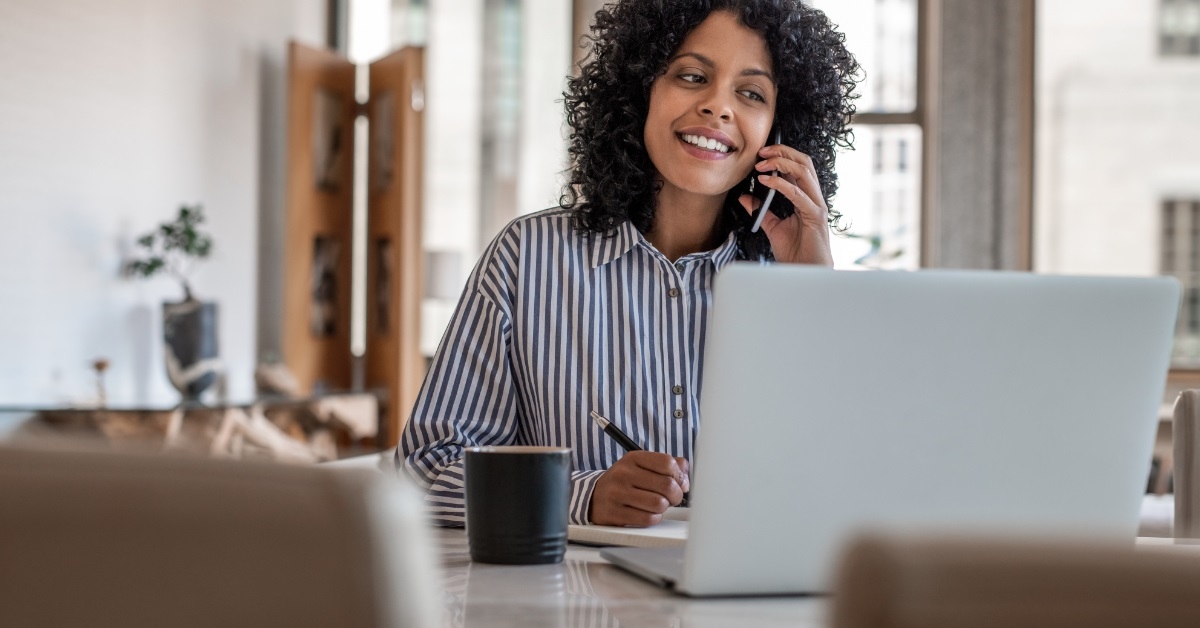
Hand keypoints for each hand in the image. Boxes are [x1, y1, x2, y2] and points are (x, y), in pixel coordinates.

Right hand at [589, 451, 689, 526]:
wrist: (595, 497)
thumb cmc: (625, 482)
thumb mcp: (642, 466)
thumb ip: (668, 466)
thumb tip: (685, 479)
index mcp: (633, 458)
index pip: (668, 463)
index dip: (679, 476)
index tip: (679, 483)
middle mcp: (623, 473)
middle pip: (666, 485)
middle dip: (676, 495)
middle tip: (672, 498)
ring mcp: (617, 493)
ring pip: (658, 504)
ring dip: (664, 508)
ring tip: (658, 505)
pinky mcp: (614, 513)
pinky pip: (647, 519)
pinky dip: (654, 518)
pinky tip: (649, 514)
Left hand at [737, 144, 833, 265]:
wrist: (805, 273)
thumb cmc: (795, 253)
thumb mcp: (773, 227)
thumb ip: (761, 211)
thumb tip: (744, 197)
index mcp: (807, 198)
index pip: (798, 167)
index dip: (781, 155)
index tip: (760, 154)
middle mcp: (815, 198)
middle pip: (804, 162)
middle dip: (783, 152)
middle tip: (761, 152)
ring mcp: (817, 206)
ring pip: (804, 172)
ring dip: (781, 163)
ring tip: (761, 164)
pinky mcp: (816, 216)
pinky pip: (798, 194)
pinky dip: (780, 184)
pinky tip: (765, 181)